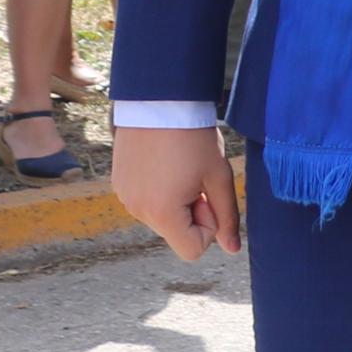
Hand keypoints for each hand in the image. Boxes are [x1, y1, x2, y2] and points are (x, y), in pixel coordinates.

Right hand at [116, 125, 242, 259]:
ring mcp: (124, 197)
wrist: (160, 102)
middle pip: (177, 233)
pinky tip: (165, 164)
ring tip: (179, 168)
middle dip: (192, 212)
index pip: (192, 250)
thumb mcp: (219, 178)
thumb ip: (227, 217)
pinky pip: (146, 202)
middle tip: (194, 177)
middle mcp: (137, 210)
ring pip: (162, 218)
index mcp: (162, 213)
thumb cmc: (194, 138)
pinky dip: (159, 191)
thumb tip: (233, 250)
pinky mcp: (118, 184)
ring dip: (176, 202)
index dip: (208, 226)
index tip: (206, 195)